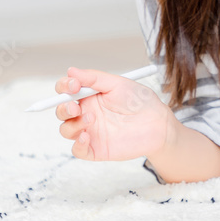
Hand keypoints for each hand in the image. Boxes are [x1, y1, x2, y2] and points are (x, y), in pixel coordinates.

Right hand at [54, 66, 173, 160]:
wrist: (157, 123)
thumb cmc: (139, 101)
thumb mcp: (117, 83)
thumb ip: (93, 78)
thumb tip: (71, 71)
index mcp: (89, 95)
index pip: (66, 90)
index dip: (64, 87)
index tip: (73, 85)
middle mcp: (86, 112)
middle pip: (62, 111)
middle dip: (63, 108)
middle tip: (74, 106)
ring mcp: (90, 131)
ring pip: (66, 130)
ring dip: (72, 124)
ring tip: (90, 118)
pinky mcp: (96, 149)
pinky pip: (77, 150)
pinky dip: (77, 144)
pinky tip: (87, 136)